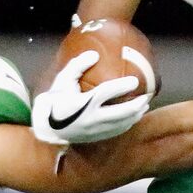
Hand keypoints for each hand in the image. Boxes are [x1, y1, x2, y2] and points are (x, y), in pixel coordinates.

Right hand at [32, 51, 150, 143]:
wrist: (46, 127)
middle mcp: (90, 118)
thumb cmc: (56, 99)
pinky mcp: (96, 137)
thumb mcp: (63, 79)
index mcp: (82, 103)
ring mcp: (95, 130)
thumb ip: (78, 65)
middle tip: (146, 96)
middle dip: (136, 105)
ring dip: (135, 115)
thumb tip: (95, 54)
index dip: (122, 87)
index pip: (106, 93)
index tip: (135, 81)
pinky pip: (117, 131)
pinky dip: (128, 124)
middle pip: (120, 113)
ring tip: (144, 105)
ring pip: (121, 124)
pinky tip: (134, 117)